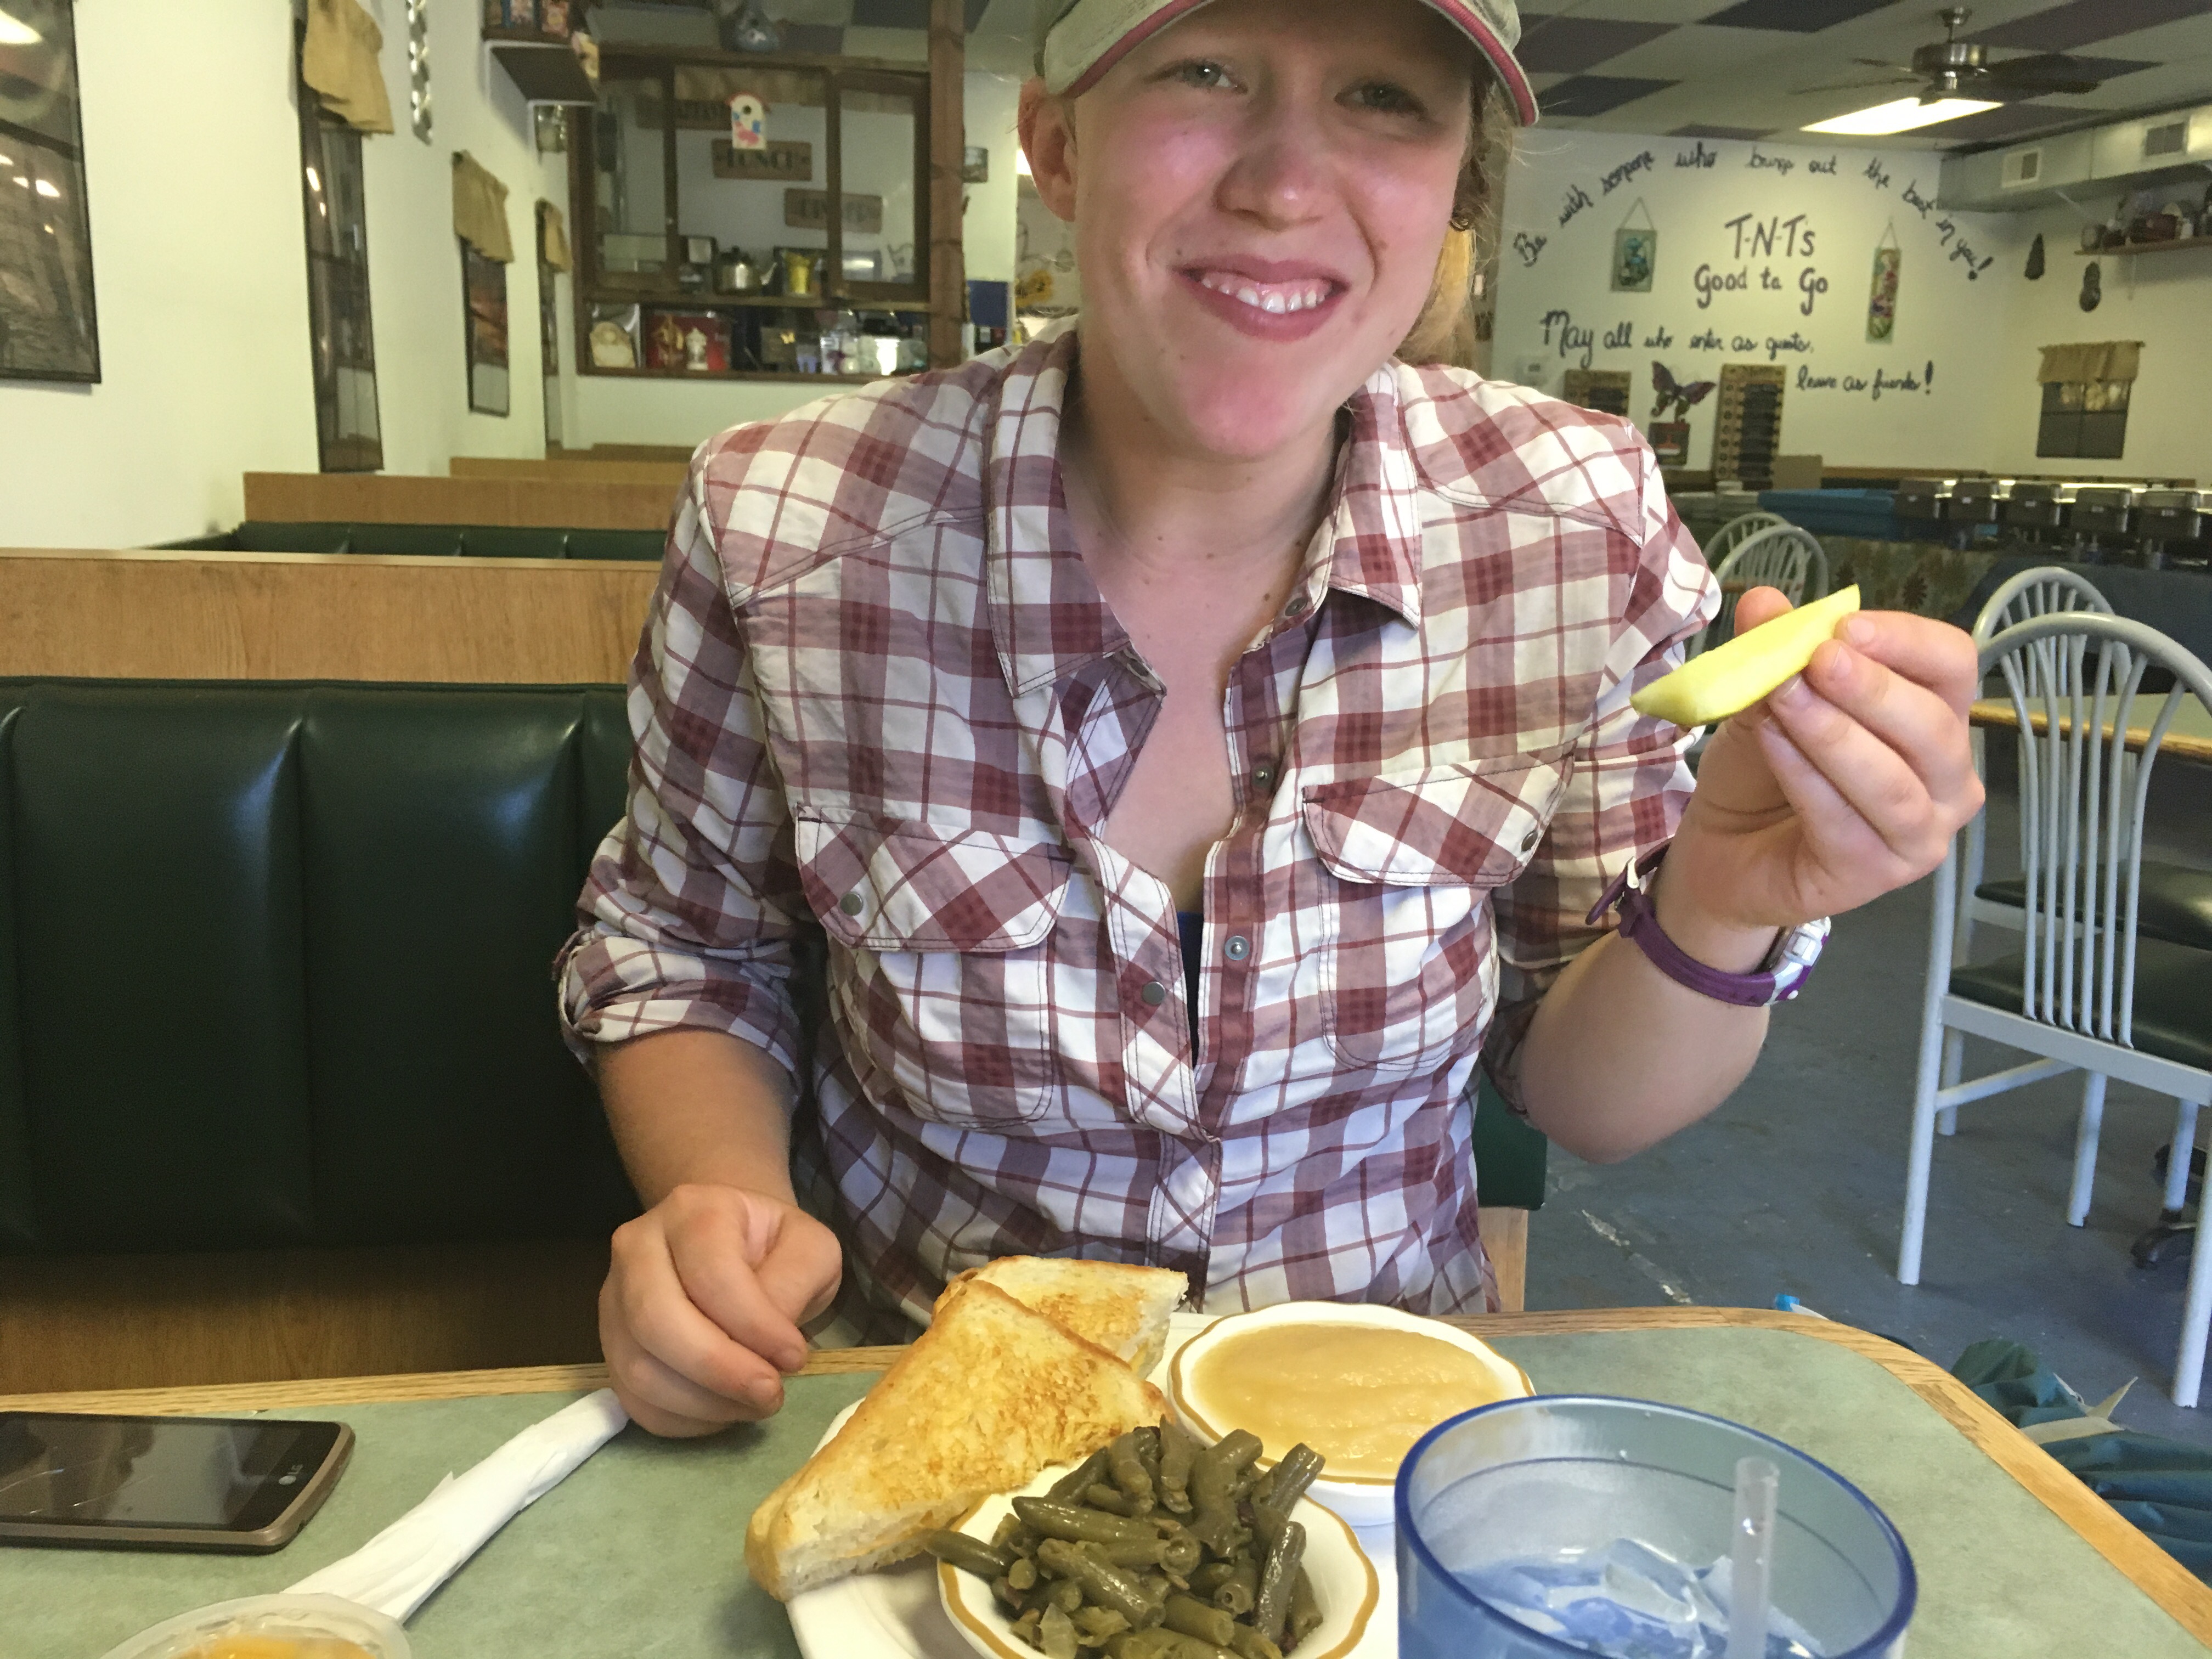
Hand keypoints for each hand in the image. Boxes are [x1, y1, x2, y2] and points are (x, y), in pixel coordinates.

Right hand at [599, 1183, 842, 1436]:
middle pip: (657, 1321)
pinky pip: (634, 1400)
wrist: (733, 1248)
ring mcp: (613, 1299)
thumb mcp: (809, 1248)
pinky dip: (682, 1420)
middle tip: (771, 1393)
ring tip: (754, 1404)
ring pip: (639, 1368)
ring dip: (704, 1402)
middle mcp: (637, 1247)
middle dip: (720, 1371)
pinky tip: (724, 1410)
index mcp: (692, 1210)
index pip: (711, 1275)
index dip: (754, 1326)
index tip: (795, 1356)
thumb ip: (796, 1282)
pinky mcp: (609, 1347)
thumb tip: (772, 1345)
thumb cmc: (773, 1249)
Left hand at [1665, 586, 1983, 938]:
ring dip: (1835, 733)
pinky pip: (1847, 821)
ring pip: (1893, 780)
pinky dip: (1807, 778)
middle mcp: (1946, 778)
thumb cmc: (1765, 770)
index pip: (1954, 664)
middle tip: (1815, 661)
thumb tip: (1764, 602)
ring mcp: (1921, 833)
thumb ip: (1772, 650)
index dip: (1905, 641)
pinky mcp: (1878, 874)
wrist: (1726, 850)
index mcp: (1937, 716)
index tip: (1844, 625)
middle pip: (1933, 725)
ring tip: (1784, 698)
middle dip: (1872, 689)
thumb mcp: (1765, 696)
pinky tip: (1774, 744)